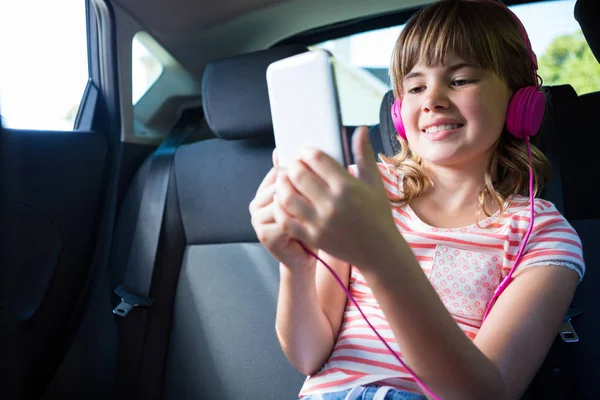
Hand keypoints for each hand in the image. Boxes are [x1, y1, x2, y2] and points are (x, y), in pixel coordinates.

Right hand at [249, 149, 316, 269]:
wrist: (307, 257)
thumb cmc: (310, 225)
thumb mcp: (308, 196)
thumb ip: (303, 174)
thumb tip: (293, 150)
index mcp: (266, 189)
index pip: (279, 171)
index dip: (298, 172)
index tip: (317, 176)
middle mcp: (257, 202)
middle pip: (279, 184)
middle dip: (301, 189)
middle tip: (322, 195)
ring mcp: (257, 219)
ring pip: (281, 201)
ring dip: (301, 206)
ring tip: (317, 210)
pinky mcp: (264, 234)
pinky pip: (283, 219)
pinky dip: (299, 221)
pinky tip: (311, 223)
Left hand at [273, 127, 401, 269]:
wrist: (379, 251)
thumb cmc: (377, 214)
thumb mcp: (374, 183)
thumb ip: (363, 155)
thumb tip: (360, 129)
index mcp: (347, 186)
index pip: (316, 158)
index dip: (306, 152)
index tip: (305, 153)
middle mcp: (331, 204)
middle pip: (298, 175)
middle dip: (292, 166)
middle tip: (293, 166)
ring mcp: (320, 222)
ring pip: (287, 197)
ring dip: (282, 185)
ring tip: (285, 181)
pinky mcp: (312, 237)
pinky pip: (286, 220)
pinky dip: (280, 209)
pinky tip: (283, 202)